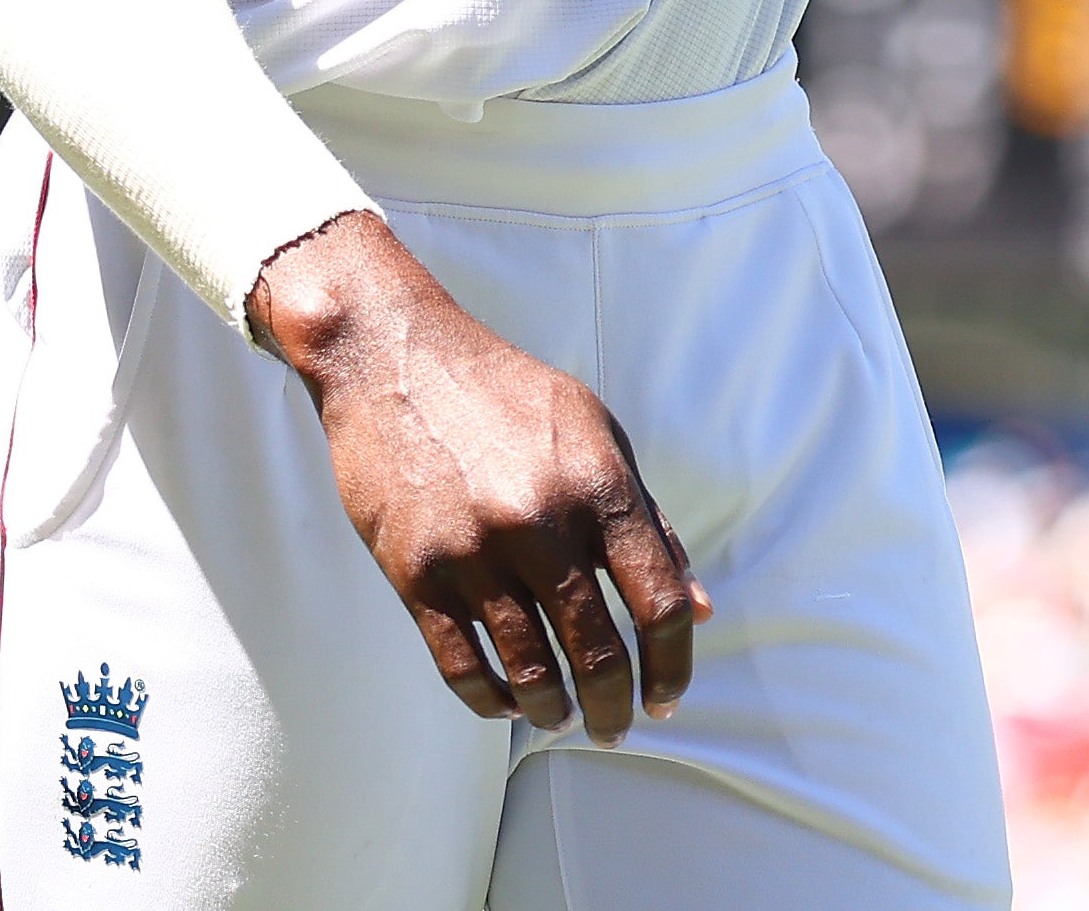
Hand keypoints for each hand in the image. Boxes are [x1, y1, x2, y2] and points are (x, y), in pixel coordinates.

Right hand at [250, 213, 703, 739]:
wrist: (395, 359)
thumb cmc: (506, 394)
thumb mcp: (596, 432)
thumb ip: (648, 521)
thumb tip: (693, 607)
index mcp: (598, 484)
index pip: (656, 600)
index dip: (672, 663)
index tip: (667, 697)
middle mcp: (540, 522)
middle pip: (596, 648)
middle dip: (613, 706)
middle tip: (614, 729)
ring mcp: (474, 553)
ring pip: (529, 668)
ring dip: (553, 711)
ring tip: (563, 721)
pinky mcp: (415, 574)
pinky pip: (461, 665)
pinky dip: (492, 699)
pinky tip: (509, 704)